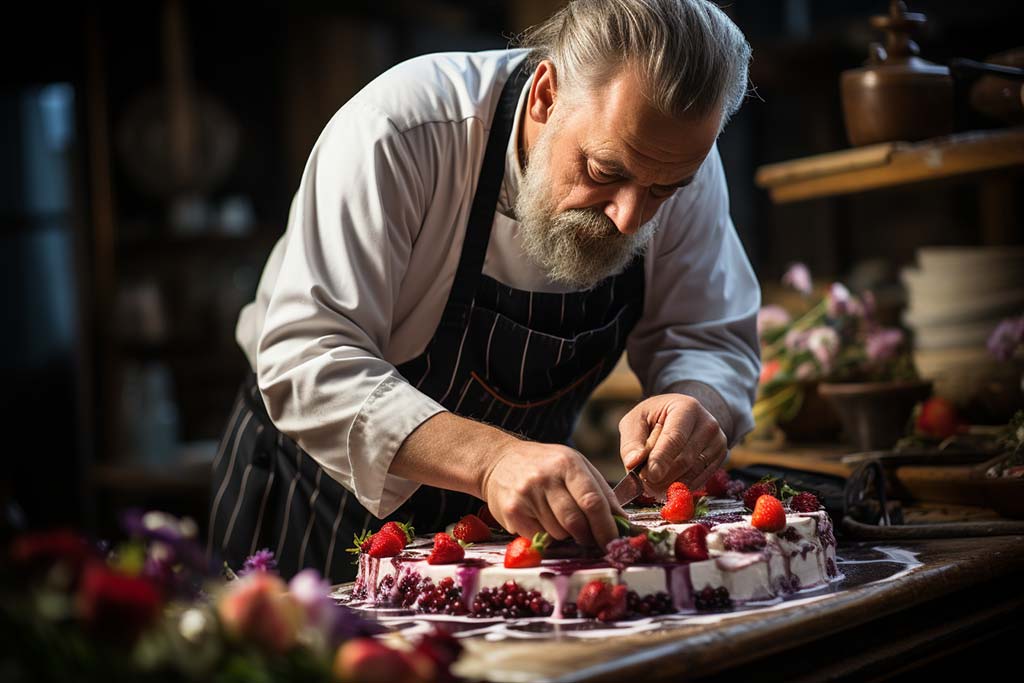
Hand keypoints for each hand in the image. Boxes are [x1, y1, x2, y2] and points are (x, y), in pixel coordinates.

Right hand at [480, 439, 623, 547]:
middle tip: (590, 539)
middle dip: (588, 536)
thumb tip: (624, 523)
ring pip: (558, 533)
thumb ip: (601, 492)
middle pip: (576, 522)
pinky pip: (538, 538)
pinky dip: (546, 537)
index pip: (593, 501)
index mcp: (568, 464)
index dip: (606, 527)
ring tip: (558, 520)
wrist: (499, 461)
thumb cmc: (546, 466)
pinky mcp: (511, 512)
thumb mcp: (576, 466)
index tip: (615, 542)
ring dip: (565, 535)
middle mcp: (545, 477)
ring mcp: (526, 495)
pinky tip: (541, 521)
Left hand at [618, 393, 727, 493]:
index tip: (649, 476)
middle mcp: (708, 424)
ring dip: (670, 484)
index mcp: (686, 408)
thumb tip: (632, 463)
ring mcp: (718, 441)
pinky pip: (701, 479)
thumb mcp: (637, 420)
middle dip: (663, 475)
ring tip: (652, 485)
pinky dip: (682, 486)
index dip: (661, 459)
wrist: (682, 416)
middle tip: (644, 483)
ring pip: (693, 472)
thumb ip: (632, 441)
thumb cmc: (655, 418)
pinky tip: (668, 485)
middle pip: (685, 459)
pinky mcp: (720, 457)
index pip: (675, 438)